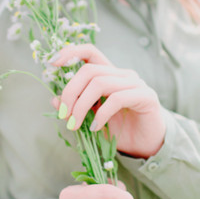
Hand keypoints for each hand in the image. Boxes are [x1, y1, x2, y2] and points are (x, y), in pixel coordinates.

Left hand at [52, 44, 165, 158]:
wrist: (147, 146)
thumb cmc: (120, 130)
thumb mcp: (91, 119)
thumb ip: (75, 107)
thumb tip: (54, 99)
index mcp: (109, 74)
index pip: (90, 52)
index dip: (71, 52)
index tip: (52, 62)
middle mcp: (123, 75)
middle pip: (89, 71)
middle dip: (70, 92)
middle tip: (63, 114)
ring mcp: (136, 84)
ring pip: (100, 83)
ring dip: (81, 106)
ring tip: (75, 125)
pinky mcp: (146, 97)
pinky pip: (117, 99)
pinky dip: (101, 114)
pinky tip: (96, 128)